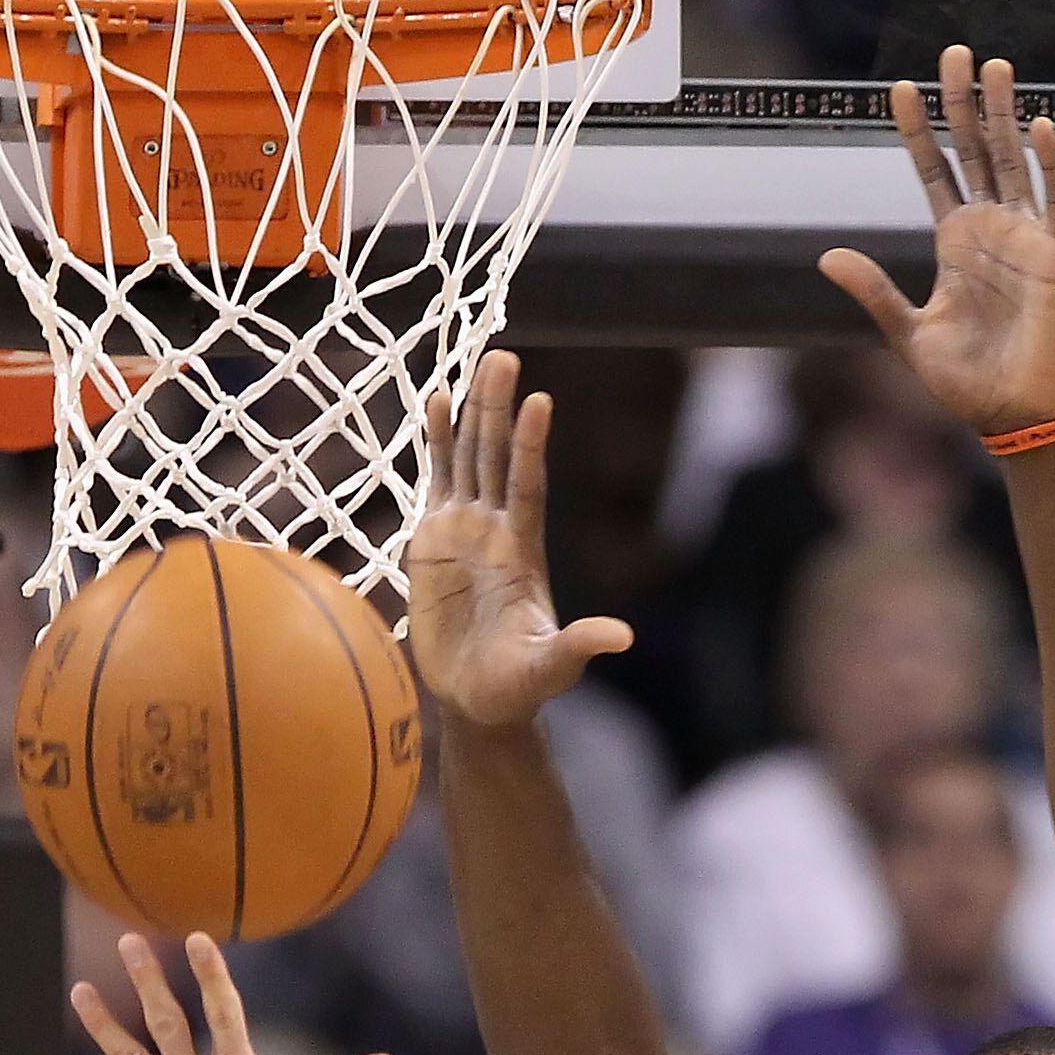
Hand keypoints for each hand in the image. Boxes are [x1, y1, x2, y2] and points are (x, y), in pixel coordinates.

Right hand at [408, 351, 634, 729]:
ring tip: (477, 363)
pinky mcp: (432, 540)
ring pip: (469, 458)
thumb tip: (623, 638)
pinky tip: (438, 400)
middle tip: (504, 356)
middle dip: (499, 408)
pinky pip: (436, 480)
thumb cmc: (519, 686)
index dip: (531, 445)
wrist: (478, 699)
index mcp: (523, 552)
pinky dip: (437, 441)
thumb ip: (581, 646)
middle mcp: (495, 531)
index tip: (541, 400)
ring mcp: (464, 530)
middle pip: (497, 457)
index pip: (528, 486)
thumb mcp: (553, 667)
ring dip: (472, 412)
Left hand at [820, 47, 1054, 439]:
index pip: (934, 172)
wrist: (1017, 418)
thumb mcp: (909, 335)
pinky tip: (1039, 128)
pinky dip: (1050, 166)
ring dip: (1005, 115)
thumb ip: (874, 292)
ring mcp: (1026, 239)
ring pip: (1014, 160)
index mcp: (955, 243)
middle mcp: (990, 230)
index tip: (898, 89)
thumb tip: (826, 256)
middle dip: (961, 103)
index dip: (917, 131)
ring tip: (995, 67)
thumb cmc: (968, 383)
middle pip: (974, 150)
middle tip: (952, 52)